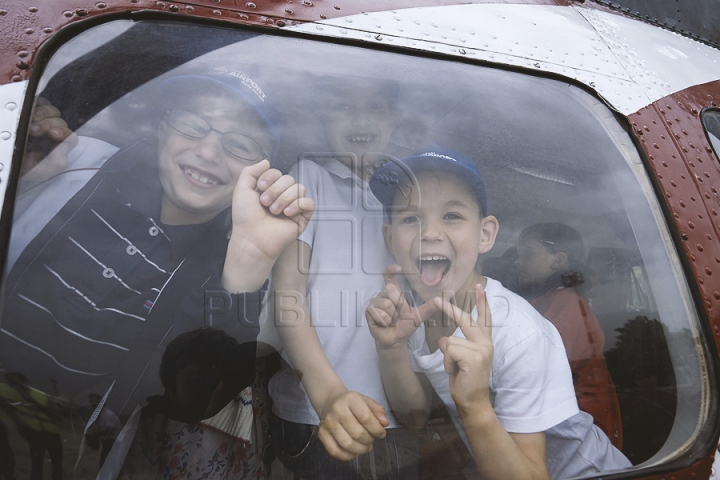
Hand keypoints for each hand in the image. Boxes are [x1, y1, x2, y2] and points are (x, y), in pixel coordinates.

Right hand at [22, 98, 77, 181]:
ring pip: (53, 111)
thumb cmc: (21, 166)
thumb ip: (57, 163)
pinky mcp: (31, 111)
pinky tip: (27, 111)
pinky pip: (41, 101)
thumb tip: (64, 148)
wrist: (4, 159)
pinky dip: (36, 104)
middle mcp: (51, 133)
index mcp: (57, 147)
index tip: (51, 133)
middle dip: (47, 125)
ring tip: (29, 121)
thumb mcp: (40, 171)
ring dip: (42, 114)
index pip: (70, 137)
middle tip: (33, 131)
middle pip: (60, 122)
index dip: (63, 133)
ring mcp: (42, 121)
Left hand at [229, 160, 314, 261]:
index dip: (270, 177)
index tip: (260, 189)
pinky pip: (309, 202)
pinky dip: (299, 204)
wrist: (252, 238)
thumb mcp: (242, 190)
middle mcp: (283, 196)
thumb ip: (250, 172)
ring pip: (299, 188)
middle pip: (289, 178)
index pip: (278, 172)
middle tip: (265, 204)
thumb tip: (267, 161)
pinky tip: (288, 213)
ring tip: (274, 211)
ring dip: (285, 198)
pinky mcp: (302, 217)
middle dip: (276, 189)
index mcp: (270, 189)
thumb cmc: (245, 217)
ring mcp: (294, 206)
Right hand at [318, 391, 388, 460]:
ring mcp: (328, 422)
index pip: (366, 418)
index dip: (377, 429)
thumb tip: (384, 423)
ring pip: (347, 444)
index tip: (381, 433)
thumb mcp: (367, 401)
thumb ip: (378, 411)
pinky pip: (335, 452)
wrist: (331, 402)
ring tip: (365, 446)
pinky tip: (354, 452)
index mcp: (350, 399)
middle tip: (372, 439)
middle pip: (357, 433)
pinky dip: (348, 456)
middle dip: (369, 440)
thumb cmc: (352, 404)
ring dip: (361, 450)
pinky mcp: (322, 434)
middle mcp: (337, 410)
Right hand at [366, 265, 439, 348]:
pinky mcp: (369, 311)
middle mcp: (383, 295)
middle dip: (398, 305)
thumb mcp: (419, 316)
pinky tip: (384, 324)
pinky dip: (385, 321)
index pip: (389, 276)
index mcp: (393, 293)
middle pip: (390, 290)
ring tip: (391, 320)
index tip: (398, 268)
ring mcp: (375, 302)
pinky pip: (380, 313)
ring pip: (386, 303)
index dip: (391, 270)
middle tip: (398, 315)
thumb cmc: (405, 326)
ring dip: (392, 316)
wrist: (395, 340)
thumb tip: (440, 300)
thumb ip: (428, 307)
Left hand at [437, 284, 493, 415]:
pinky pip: (449, 350)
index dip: (482, 302)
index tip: (480, 287)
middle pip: (464, 320)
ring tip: (456, 369)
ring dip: (446, 357)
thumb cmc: (466, 381)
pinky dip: (447, 362)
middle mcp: (486, 343)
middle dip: (449, 309)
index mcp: (484, 342)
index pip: (484, 318)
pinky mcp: (474, 356)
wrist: (473, 402)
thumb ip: (461, 344)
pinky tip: (456, 372)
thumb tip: (445, 338)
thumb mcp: (464, 359)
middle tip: (437, 299)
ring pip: (449, 340)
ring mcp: (482, 349)